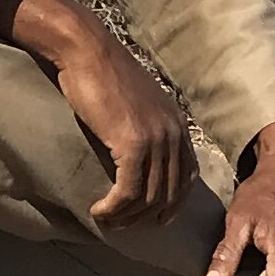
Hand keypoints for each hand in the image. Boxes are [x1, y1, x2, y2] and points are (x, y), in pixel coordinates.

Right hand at [0, 0, 193, 227]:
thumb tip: (134, 153)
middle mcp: (174, 133)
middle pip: (169, 193)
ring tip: (106, 220)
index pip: (188, 176)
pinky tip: (98, 211)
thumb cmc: (102, 72)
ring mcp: (156, 139)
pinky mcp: (132, 144)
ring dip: (125, 217)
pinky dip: (113, 208)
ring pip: (148, 198)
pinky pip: (128, 192)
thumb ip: (144, 126)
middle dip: (146, 216)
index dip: (171, 203)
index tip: (152, 217)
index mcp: (177, 124)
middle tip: (122, 225)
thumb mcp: (134, 102)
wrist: (87, 50)